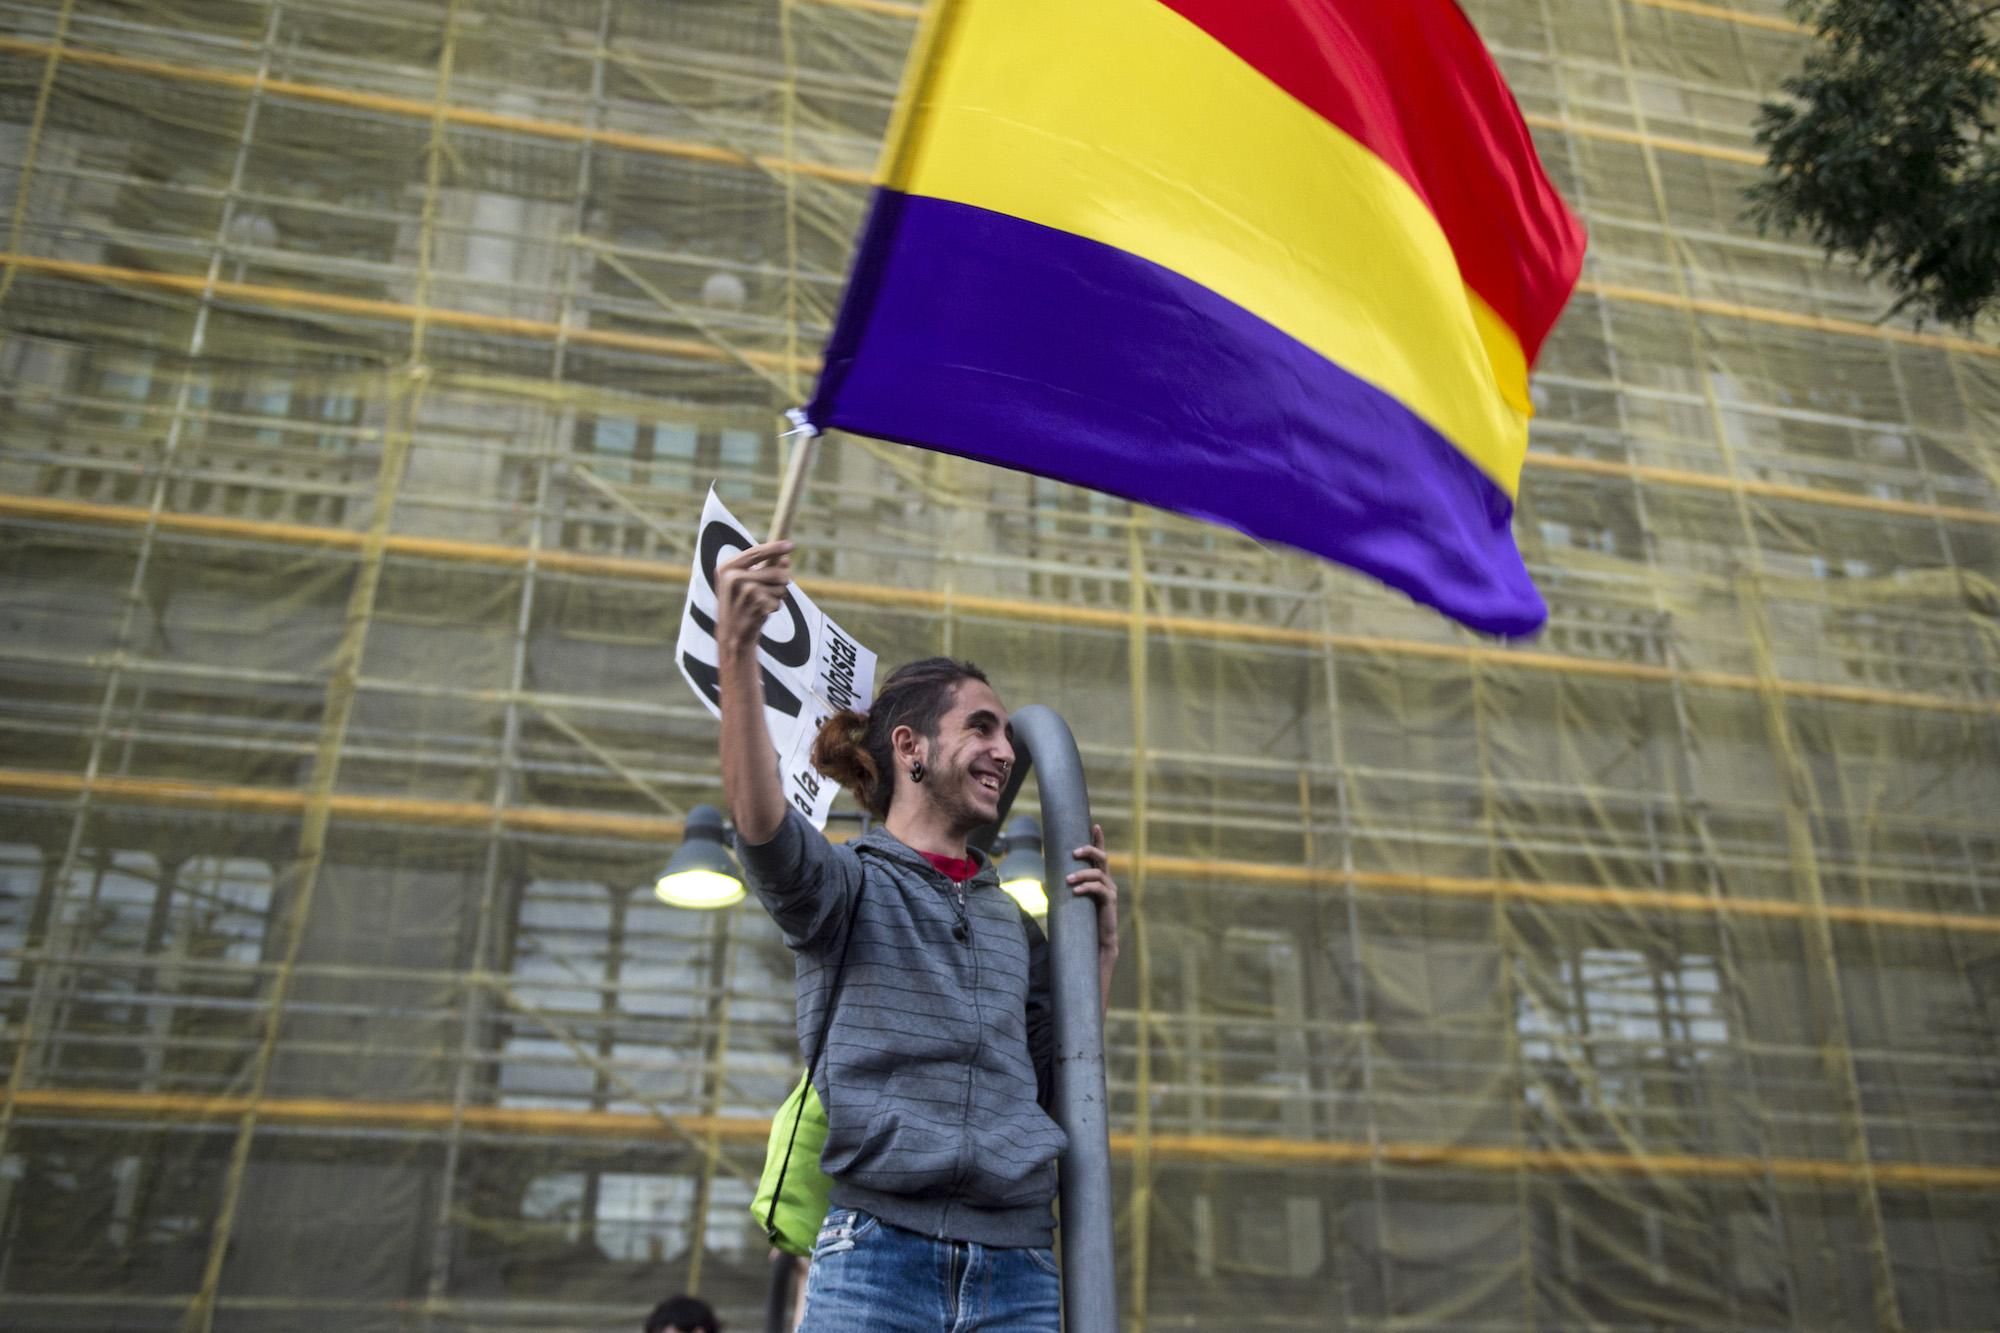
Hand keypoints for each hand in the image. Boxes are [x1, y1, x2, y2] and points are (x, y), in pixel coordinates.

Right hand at [714, 540, 794, 658]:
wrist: (731, 635)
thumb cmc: (740, 606)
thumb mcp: (743, 583)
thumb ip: (762, 569)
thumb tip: (786, 560)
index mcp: (727, 568)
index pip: (756, 552)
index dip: (775, 547)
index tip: (791, 545)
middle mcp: (733, 577)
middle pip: (776, 572)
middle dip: (782, 581)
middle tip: (773, 590)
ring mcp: (745, 591)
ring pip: (780, 587)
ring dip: (778, 595)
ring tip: (762, 603)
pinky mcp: (756, 605)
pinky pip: (778, 601)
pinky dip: (775, 607)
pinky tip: (761, 613)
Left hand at [1066, 824, 1119, 1004]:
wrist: (1094, 945)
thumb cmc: (1081, 922)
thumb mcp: (1067, 904)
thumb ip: (1058, 891)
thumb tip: (1043, 882)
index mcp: (1098, 878)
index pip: (1099, 855)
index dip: (1098, 839)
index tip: (1095, 824)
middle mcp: (1107, 881)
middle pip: (1102, 858)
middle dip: (1090, 850)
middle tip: (1074, 852)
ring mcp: (1110, 892)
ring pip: (1098, 874)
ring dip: (1081, 874)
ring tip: (1067, 881)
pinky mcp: (1110, 903)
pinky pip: (1100, 890)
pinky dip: (1086, 888)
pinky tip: (1075, 892)